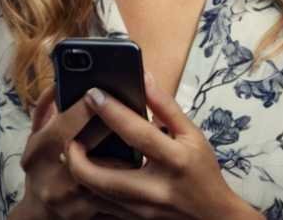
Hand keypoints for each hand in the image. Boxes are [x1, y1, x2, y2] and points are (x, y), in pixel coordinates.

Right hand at [12, 86, 133, 219]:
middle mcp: (54, 175)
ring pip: (109, 171)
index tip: (103, 90)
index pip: (66, 124)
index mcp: (39, 151)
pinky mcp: (89, 211)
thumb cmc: (39, 167)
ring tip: (145, 134)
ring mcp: (72, 197)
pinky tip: (144, 164)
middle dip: (113, 125)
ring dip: (128, 152)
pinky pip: (117, 191)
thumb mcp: (34, 136)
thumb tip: (60, 81)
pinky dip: (131, 177)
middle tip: (131, 107)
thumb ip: (45, 108)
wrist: (39, 212)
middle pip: (91, 145)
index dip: (87, 106)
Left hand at [65, 73, 259, 219]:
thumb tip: (144, 76)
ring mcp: (142, 210)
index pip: (138, 133)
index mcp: (175, 160)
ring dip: (77, 171)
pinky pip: (100, 206)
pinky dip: (88, 187)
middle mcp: (156, 188)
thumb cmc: (202, 171)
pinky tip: (84, 171)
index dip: (112, 112)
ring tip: (71, 150)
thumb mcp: (192, 135)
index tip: (92, 94)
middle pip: (101, 176)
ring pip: (94, 194)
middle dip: (76, 155)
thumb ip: (166, 107)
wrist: (212, 217)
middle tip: (69, 135)